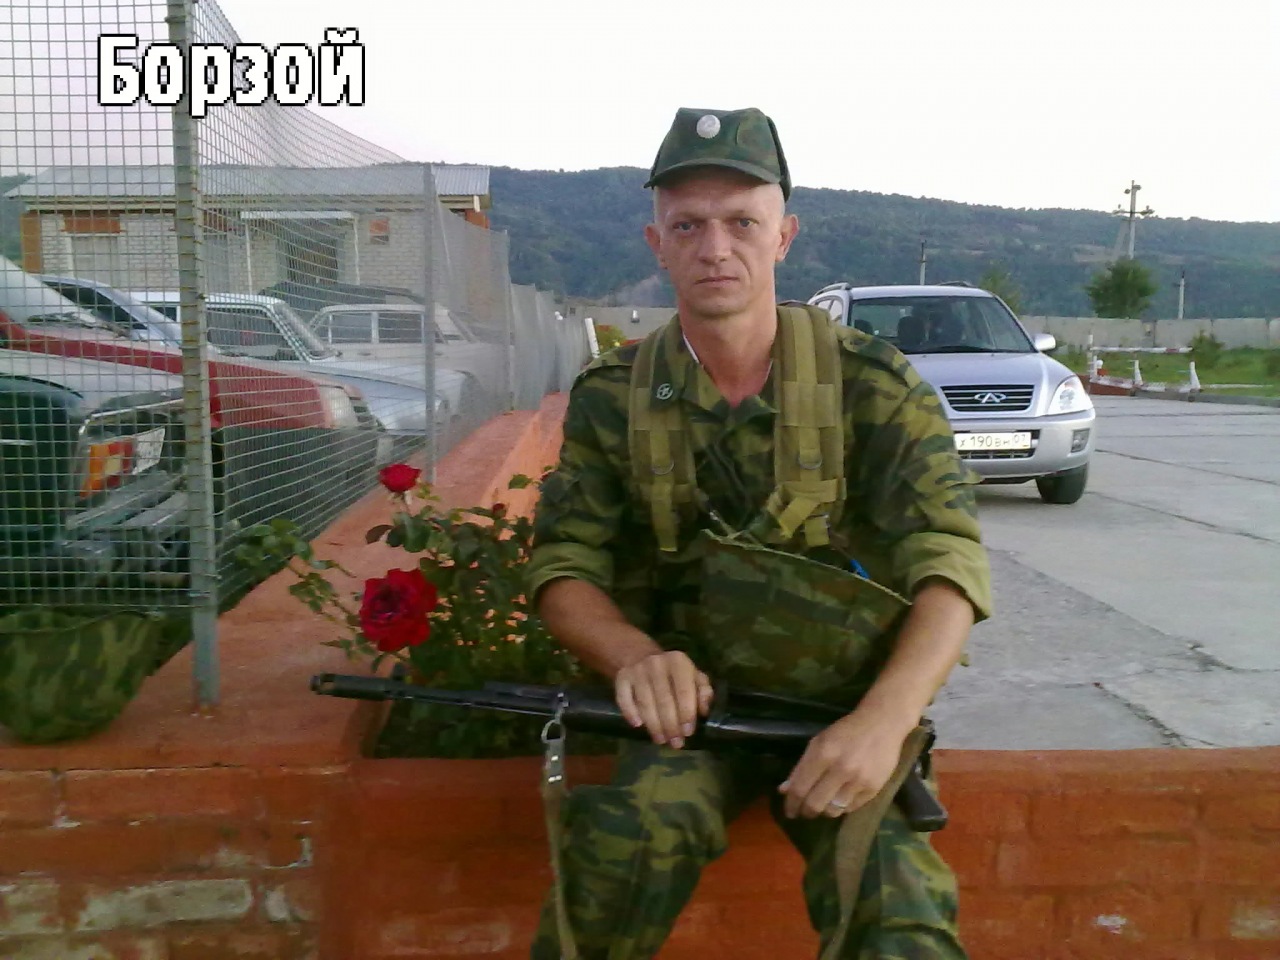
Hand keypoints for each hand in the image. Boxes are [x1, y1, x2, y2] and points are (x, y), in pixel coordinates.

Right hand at [614, 651, 713, 748]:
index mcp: (678, 662)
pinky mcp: (621, 677)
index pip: (684, 691)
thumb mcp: (693, 676)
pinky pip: (624, 698)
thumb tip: (704, 711)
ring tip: (660, 740)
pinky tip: (637, 725)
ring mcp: (637, 670)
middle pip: (664, 700)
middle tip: (675, 743)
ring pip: (645, 702)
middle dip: (670, 725)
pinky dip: (630, 713)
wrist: (640, 656)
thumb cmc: (673, 673)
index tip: (687, 732)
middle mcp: (657, 663)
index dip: (686, 713)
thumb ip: (703, 692)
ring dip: (653, 725)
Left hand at [778, 711, 906, 818]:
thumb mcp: (819, 742)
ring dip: (824, 810)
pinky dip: (842, 806)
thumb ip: (801, 767)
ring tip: (823, 803)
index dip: (791, 804)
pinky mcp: (874, 789)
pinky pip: (850, 808)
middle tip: (803, 812)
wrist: (882, 724)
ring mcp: (859, 781)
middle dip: (806, 812)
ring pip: (833, 811)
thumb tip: (784, 790)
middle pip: (815, 804)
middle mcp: (841, 769)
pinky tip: (840, 798)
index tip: (789, 811)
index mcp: (823, 753)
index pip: (800, 788)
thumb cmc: (846, 731)